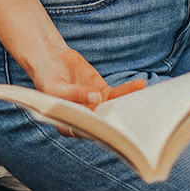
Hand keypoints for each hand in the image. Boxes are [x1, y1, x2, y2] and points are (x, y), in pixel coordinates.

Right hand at [31, 48, 145, 135]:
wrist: (51, 58)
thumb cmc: (47, 76)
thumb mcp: (56, 86)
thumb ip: (75, 94)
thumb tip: (97, 98)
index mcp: (66, 125)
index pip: (85, 132)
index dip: (99, 132)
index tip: (113, 129)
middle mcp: (83, 119)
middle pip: (103, 125)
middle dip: (122, 123)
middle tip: (137, 122)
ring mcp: (95, 107)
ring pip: (114, 109)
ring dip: (129, 104)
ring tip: (142, 98)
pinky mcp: (102, 93)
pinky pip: (117, 94)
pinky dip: (128, 89)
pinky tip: (140, 84)